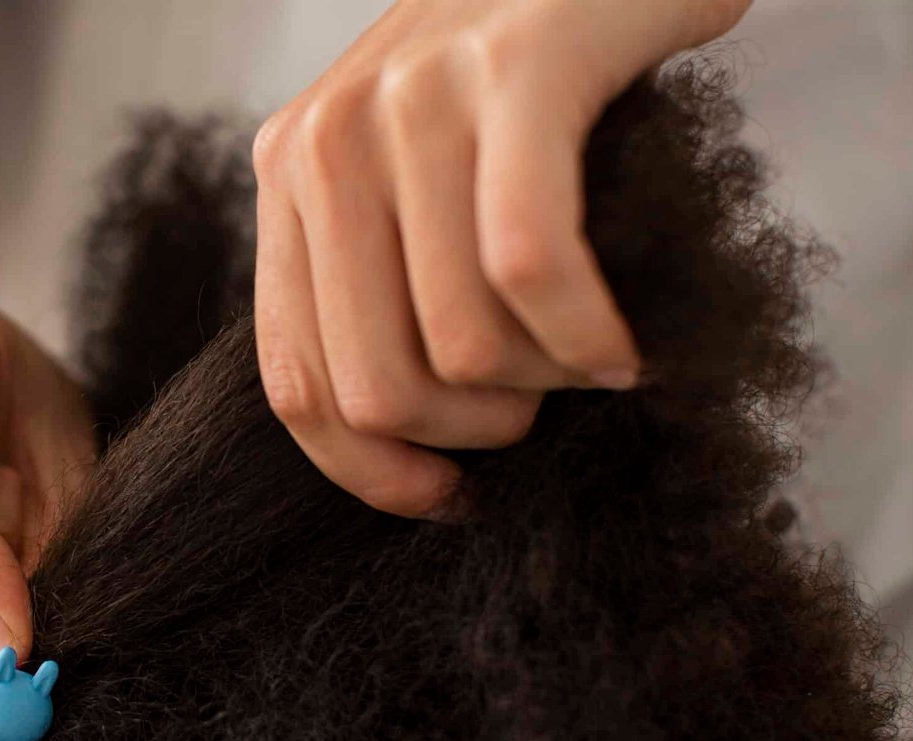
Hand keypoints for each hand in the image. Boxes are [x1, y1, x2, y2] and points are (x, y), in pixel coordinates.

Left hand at [253, 0, 748, 513]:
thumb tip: (392, 441)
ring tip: (590, 354)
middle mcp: (326, 142)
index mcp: (287, 179)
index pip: (297, 386)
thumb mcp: (409, 180)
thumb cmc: (517, 87)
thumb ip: (374, 280)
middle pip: (375, 388)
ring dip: (548, 387)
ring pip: (464, 347)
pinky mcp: (517, 72)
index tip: (447, 496)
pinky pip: (534, 269)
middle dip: (475, 434)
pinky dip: (589, 338)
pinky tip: (625, 346)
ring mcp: (414, 102)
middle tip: (538, 401)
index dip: (371, 475)